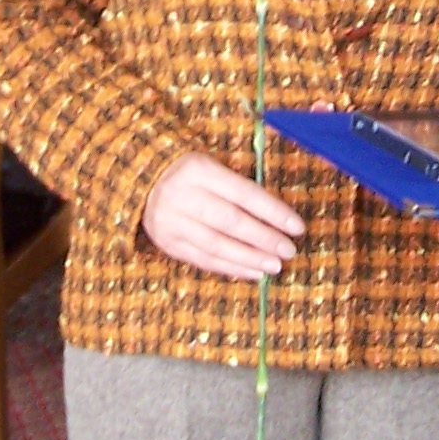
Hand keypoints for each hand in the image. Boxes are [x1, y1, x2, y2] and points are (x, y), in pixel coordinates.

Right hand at [142, 151, 303, 281]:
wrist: (141, 182)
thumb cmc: (190, 174)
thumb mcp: (212, 167)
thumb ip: (239, 187)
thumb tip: (278, 217)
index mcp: (200, 170)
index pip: (244, 194)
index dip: (273, 212)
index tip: (297, 226)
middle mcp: (183, 196)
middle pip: (231, 222)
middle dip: (264, 239)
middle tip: (289, 250)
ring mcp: (173, 222)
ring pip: (218, 245)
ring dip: (250, 258)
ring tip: (275, 266)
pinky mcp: (168, 243)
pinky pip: (203, 259)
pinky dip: (231, 268)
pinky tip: (252, 272)